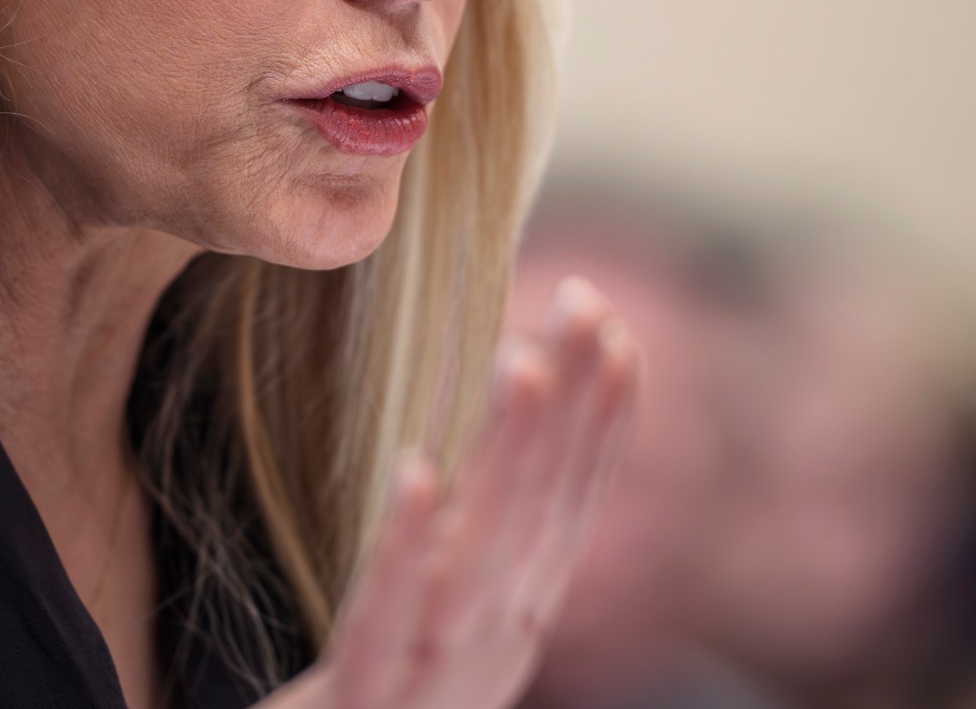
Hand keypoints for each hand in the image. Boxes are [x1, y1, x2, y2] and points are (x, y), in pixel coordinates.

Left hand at [260, 277, 642, 708]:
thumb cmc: (370, 703)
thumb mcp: (429, 616)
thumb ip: (464, 545)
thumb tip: (492, 448)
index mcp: (509, 617)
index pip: (567, 504)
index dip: (597, 420)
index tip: (609, 328)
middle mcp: (492, 646)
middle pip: (544, 515)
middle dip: (574, 409)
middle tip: (587, 306)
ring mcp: (435, 680)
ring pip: (487, 561)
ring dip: (514, 460)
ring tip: (523, 365)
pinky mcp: (365, 705)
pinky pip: (390, 622)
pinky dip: (410, 548)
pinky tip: (418, 473)